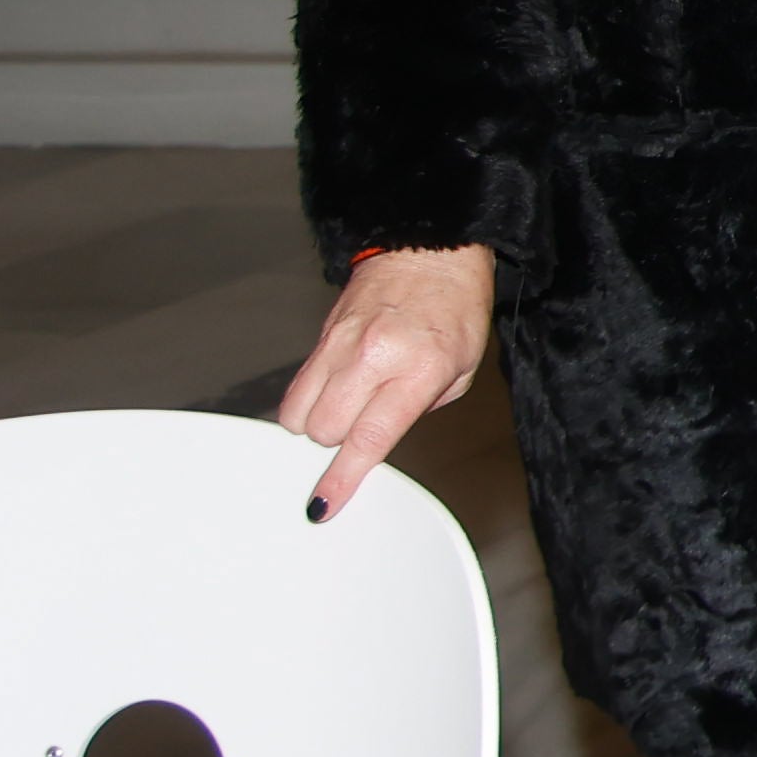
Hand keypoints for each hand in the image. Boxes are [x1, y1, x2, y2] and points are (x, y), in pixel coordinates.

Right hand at [279, 245, 494, 522]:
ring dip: (317, 424)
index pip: (369, 437)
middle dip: (337, 444)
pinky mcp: (320, 336)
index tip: (324, 504)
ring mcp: (340, 344)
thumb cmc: (456, 311)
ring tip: (347, 409)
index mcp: (417, 370)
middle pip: (323, 430)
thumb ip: (419, 410)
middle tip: (362, 427)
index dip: (342, 477)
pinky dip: (306, 403)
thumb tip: (379, 441)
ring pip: (298, 413)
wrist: (430, 252)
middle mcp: (373, 357)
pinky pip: (295, 387)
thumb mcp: (461, 370)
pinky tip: (331, 396)